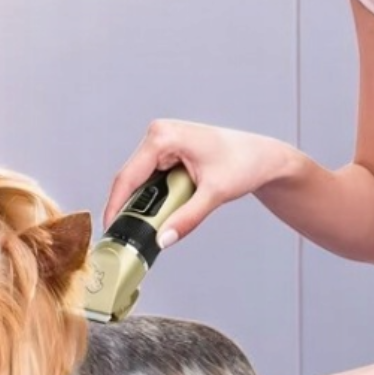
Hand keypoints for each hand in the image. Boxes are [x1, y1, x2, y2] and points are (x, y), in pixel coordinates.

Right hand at [103, 120, 288, 246]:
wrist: (263, 157)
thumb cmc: (244, 162)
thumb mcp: (214, 193)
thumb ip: (187, 218)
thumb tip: (163, 239)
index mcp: (163, 136)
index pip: (128, 176)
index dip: (116, 206)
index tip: (110, 230)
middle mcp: (158, 135)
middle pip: (131, 180)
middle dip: (131, 208)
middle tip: (132, 236)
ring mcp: (162, 143)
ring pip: (140, 182)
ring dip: (145, 205)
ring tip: (152, 226)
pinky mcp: (168, 154)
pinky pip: (152, 181)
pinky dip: (156, 199)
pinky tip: (161, 213)